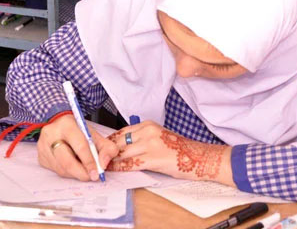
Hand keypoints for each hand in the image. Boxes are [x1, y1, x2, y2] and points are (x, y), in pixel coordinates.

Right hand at [37, 114, 118, 180]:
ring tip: (83, 171)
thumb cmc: (77, 131)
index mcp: (67, 125)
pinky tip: (72, 166)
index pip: (80, 146)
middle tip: (91, 177)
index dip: (89, 162)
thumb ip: (106, 147)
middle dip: (81, 172)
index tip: (97, 173)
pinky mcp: (41, 157)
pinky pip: (56, 171)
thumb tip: (104, 163)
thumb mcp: (94, 135)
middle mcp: (51, 134)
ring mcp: (43, 146)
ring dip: (75, 174)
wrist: (60, 125)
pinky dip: (67, 173)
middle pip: (67, 161)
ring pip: (61, 169)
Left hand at [107, 121, 231, 181]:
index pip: (120, 132)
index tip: (100, 149)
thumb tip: (120, 149)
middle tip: (96, 160)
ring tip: (100, 167)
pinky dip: (119, 168)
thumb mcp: (159, 137)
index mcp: (147, 125)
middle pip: (118, 142)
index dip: (107, 142)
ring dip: (109, 161)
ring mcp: (150, 144)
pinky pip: (130, 164)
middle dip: (105, 152)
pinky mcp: (153, 158)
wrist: (200, 157)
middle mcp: (147, 131)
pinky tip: (113, 171)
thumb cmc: (181, 150)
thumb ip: (141, 140)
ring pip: (121, 153)